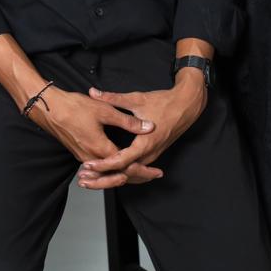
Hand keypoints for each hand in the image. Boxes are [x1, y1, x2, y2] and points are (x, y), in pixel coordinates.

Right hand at [30, 87, 163, 185]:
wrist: (49, 108)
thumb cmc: (74, 107)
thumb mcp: (105, 111)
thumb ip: (127, 121)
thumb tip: (148, 127)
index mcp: (100, 149)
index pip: (125, 166)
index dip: (142, 169)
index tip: (156, 172)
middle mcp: (91, 158)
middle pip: (117, 174)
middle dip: (137, 176)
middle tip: (153, 175)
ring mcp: (83, 156)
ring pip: (107, 173)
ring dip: (125, 174)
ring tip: (141, 173)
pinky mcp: (79, 153)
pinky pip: (98, 168)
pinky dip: (112, 170)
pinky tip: (119, 166)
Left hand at [77, 71, 207, 189]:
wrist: (186, 105)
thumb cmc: (164, 103)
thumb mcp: (137, 99)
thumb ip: (113, 98)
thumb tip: (94, 93)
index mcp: (145, 143)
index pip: (121, 161)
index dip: (103, 164)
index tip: (88, 165)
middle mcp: (149, 154)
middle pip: (124, 174)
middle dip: (103, 177)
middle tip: (84, 178)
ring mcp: (152, 156)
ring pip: (130, 174)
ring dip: (111, 177)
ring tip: (92, 178)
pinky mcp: (153, 155)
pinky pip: (136, 169)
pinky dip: (122, 172)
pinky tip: (109, 171)